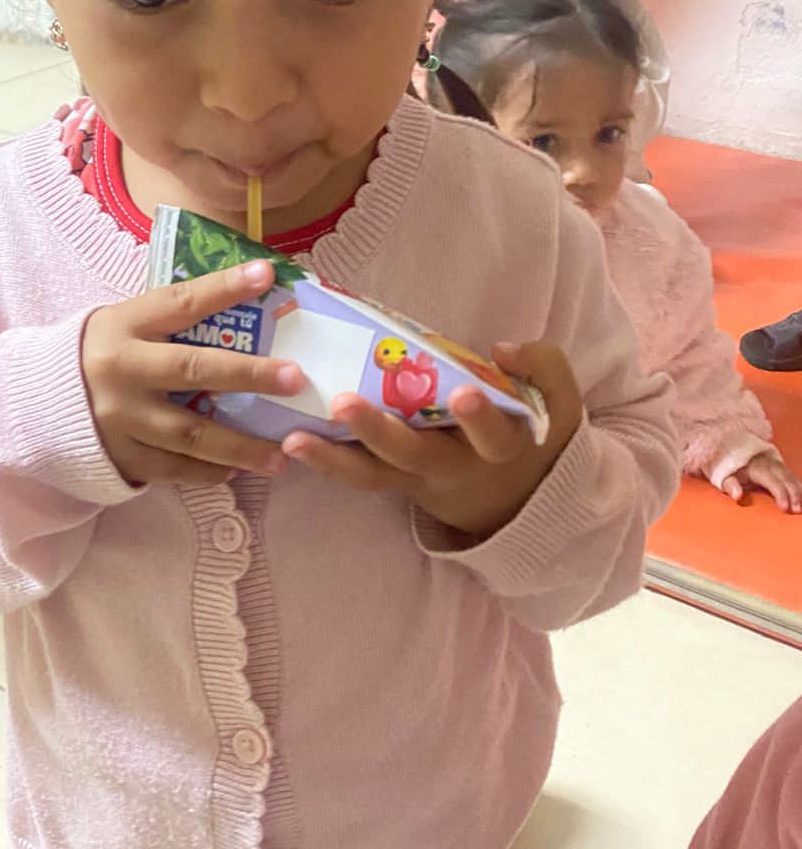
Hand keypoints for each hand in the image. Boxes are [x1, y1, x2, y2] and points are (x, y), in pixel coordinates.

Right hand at [83, 260, 304, 487]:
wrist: (37, 402)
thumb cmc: (101, 353)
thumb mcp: (125, 324)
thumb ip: (173, 318)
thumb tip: (246, 295)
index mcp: (125, 325)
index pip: (181, 302)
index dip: (223, 288)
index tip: (266, 274)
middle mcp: (123, 369)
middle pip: (194, 370)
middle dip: (249, 375)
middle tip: (295, 379)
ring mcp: (121, 417)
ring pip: (190, 433)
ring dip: (241, 445)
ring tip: (283, 454)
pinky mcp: (120, 454)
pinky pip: (173, 468)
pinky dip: (208, 471)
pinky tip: (238, 469)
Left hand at [282, 343, 582, 538]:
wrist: (519, 500)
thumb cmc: (533, 434)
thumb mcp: (559, 401)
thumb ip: (542, 367)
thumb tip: (503, 349)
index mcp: (501, 447)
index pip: (493, 435)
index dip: (479, 417)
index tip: (463, 393)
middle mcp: (454, 468)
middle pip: (415, 456)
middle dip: (380, 432)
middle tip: (345, 403)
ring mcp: (418, 479)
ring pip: (374, 475)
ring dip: (332, 457)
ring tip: (294, 439)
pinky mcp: (393, 482)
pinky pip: (358, 477)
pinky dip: (325, 462)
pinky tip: (290, 441)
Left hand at [722, 455, 801, 513]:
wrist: (733, 452)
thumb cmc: (729, 470)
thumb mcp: (724, 477)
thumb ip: (730, 485)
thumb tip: (737, 496)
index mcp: (756, 467)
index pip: (772, 481)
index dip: (780, 494)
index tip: (785, 508)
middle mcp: (770, 464)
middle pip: (787, 478)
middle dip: (795, 494)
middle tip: (797, 511)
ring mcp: (778, 465)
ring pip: (793, 477)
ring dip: (800, 491)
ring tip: (801, 507)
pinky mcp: (782, 468)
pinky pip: (794, 477)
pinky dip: (800, 487)